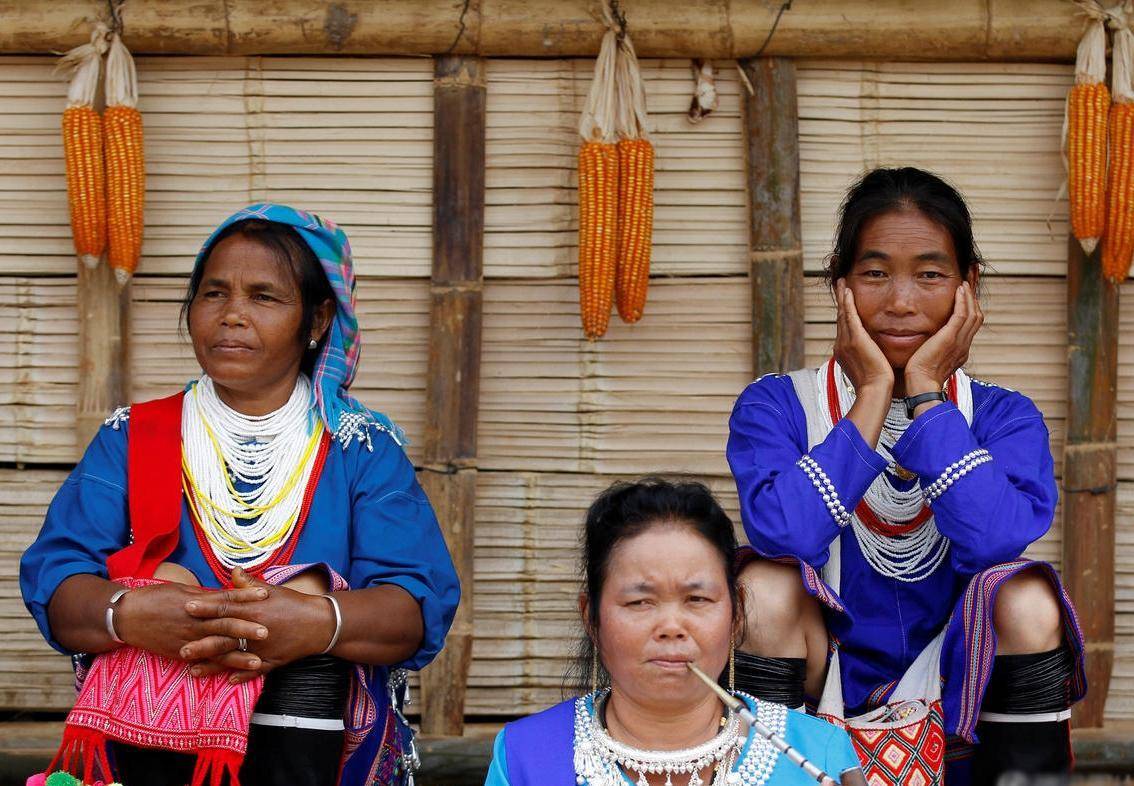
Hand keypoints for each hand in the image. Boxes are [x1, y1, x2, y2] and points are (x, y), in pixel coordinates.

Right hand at [113, 580, 268, 664]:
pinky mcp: (180, 654)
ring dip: (238, 656)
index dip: (245, 596)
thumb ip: (207, 595)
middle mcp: (194, 622)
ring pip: (217, 649)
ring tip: (258, 662)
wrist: (126, 617)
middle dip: (246, 629)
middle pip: (225, 625)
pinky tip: (232, 676)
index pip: (226, 598)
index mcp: (196, 603)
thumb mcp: (182, 590)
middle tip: (267, 631)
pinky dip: (217, 669)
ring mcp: (187, 640)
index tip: (265, 594)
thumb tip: (229, 593)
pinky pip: (202, 662)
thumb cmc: (155, 598)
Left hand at [181, 568, 335, 683]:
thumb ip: (250, 584)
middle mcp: (255, 630)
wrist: (321, 623)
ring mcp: (263, 648)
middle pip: (223, 637)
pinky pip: (253, 671)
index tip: (187, 607)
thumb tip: (233, 571)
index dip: (206, 607)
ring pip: (233, 658)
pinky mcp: (272, 661)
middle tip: (180, 649)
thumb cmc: (295, 603)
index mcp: (255, 609)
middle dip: (201, 643)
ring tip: (193, 672)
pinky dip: (241, 676)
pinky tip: (226, 682)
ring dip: (212, 666)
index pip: (225, 607)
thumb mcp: (273, 590)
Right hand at [833, 279, 893, 395]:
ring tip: (841, 283)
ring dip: (842, 297)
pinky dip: (848, 302)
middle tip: (839, 285)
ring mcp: (846, 341)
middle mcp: (841, 344)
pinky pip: (849, 316)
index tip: (844, 302)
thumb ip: (869, 358)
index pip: (843, 328)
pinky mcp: (855, 339)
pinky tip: (848, 291)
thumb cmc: (876, 385)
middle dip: (839, 301)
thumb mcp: (868, 369)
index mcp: (843, 352)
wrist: (875, 391)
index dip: (843, 313)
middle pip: (840, 317)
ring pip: (842, 314)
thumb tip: (873, 356)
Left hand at [903, 281, 982, 394]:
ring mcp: (959, 342)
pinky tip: (959, 290)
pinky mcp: (950, 338)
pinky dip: (962, 301)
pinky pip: (962, 315)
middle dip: (974, 299)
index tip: (967, 297)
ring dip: (969, 297)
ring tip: (964, 284)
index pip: (972, 326)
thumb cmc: (920, 377)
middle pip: (977, 317)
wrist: (921, 385)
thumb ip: (934, 350)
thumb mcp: (931, 360)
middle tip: (969, 284)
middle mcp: (964, 345)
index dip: (971, 310)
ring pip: (973, 314)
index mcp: (961, 351)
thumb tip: (928, 343)